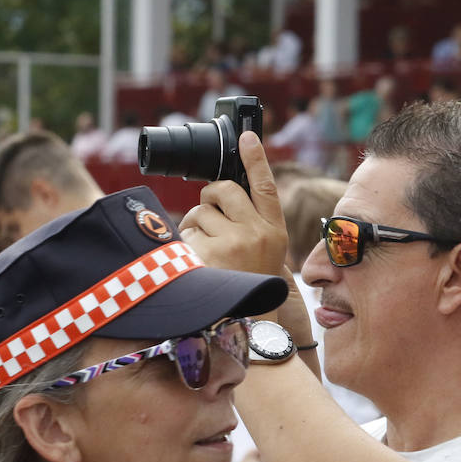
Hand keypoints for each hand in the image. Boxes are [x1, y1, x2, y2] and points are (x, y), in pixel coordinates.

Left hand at [179, 131, 287, 276]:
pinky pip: (185, 234)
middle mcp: (257, 233)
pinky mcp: (207, 254)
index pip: (265, 186)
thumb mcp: (268, 253)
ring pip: (199, 212)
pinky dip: (184, 246)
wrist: (247, 326)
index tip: (246, 136)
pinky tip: (197, 264)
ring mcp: (233, 243)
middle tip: (212, 217)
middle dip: (211, 197)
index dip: (256, 158)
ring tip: (207, 252)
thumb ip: (254, 222)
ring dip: (196, 227)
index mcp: (275, 231)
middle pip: (224, 190)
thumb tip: (228, 192)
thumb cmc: (252, 283)